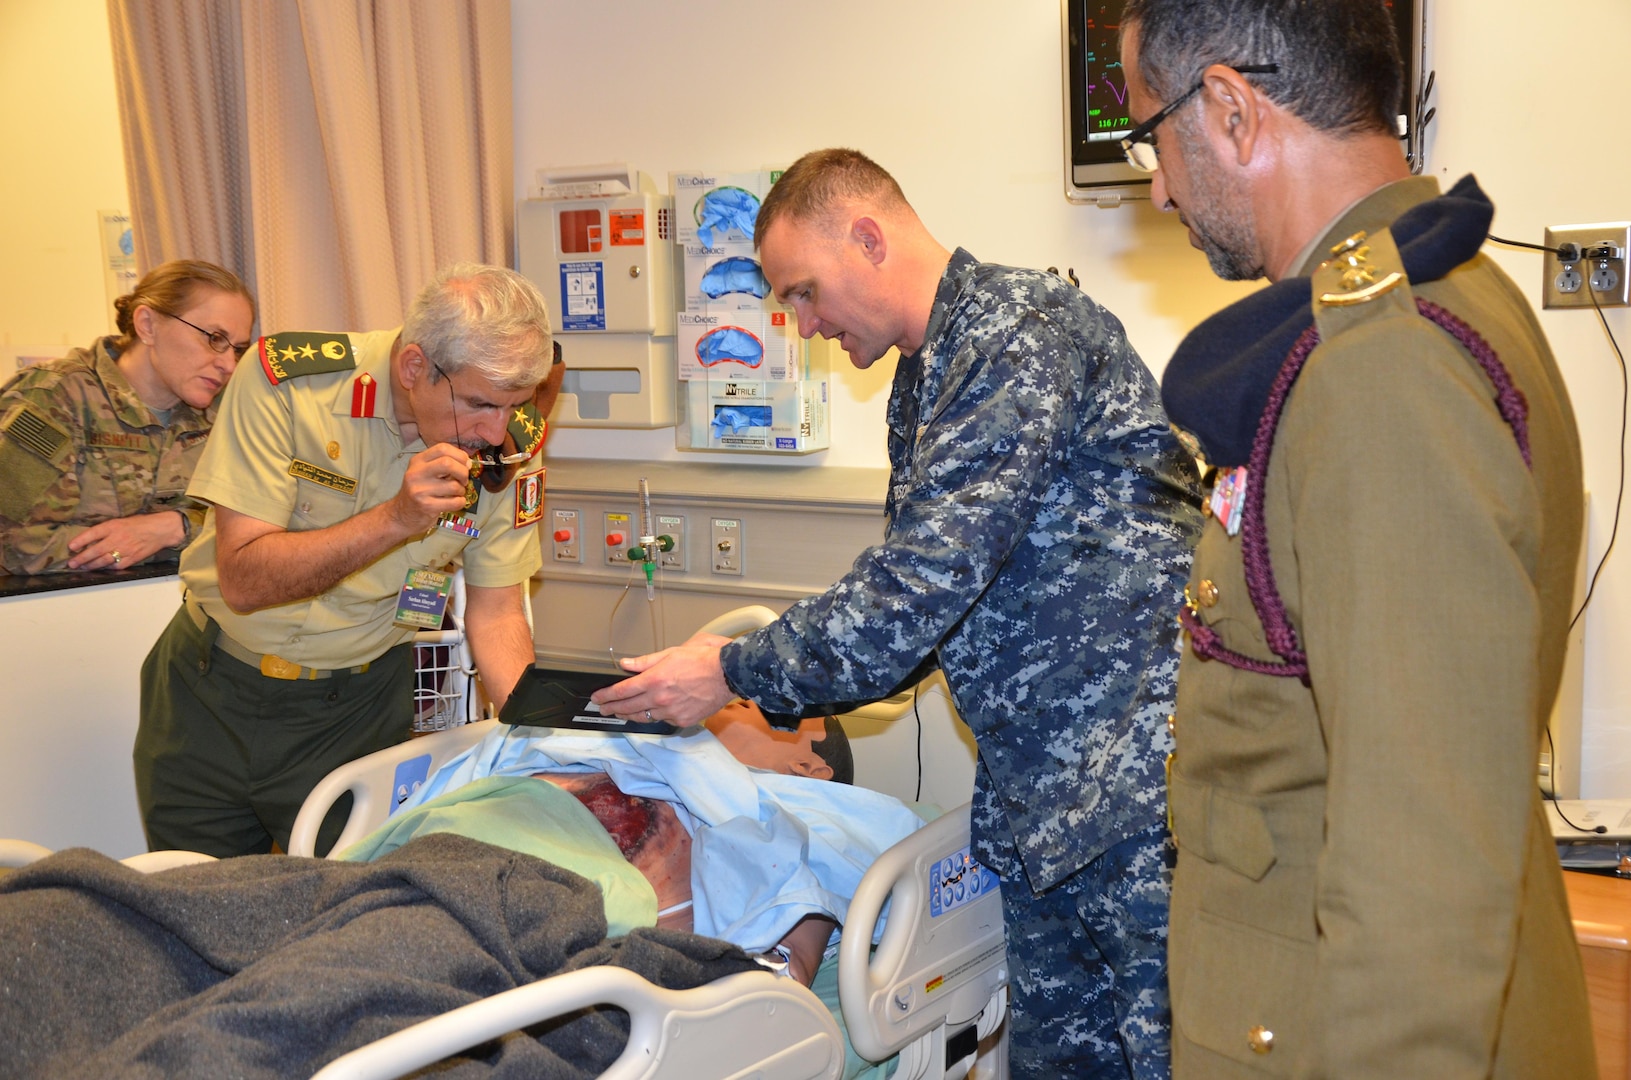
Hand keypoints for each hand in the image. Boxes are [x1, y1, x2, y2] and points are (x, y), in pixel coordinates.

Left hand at [66, 511, 185, 569]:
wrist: (161, 530)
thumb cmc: (140, 523)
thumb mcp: (121, 521)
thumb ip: (107, 530)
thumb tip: (91, 539)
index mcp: (113, 526)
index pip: (92, 534)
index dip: (80, 540)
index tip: (71, 546)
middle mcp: (117, 538)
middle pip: (95, 551)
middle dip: (81, 558)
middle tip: (71, 563)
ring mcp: (124, 550)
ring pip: (103, 561)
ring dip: (91, 565)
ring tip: (82, 567)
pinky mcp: (132, 559)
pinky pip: (116, 566)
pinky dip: (107, 568)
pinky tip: (101, 569)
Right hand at [390, 443, 475, 532]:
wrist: (402, 514)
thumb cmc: (419, 491)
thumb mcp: (426, 472)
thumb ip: (444, 464)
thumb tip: (468, 462)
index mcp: (417, 461)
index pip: (442, 448)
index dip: (460, 455)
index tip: (465, 464)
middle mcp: (416, 473)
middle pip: (447, 463)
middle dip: (463, 472)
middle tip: (463, 480)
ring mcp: (420, 490)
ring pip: (454, 486)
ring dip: (462, 490)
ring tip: (456, 493)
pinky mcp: (426, 506)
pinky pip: (454, 502)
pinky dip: (461, 502)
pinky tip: (455, 502)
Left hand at [589, 644, 734, 727]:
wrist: (727, 674)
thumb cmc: (702, 660)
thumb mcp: (671, 653)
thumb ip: (646, 662)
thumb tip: (626, 664)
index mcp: (654, 680)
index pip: (622, 691)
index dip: (607, 695)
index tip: (597, 697)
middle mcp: (659, 699)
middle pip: (628, 708)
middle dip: (612, 708)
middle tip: (603, 709)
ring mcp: (671, 712)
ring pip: (644, 717)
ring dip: (630, 715)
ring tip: (622, 713)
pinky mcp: (683, 720)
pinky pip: (663, 720)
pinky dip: (657, 716)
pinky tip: (653, 712)